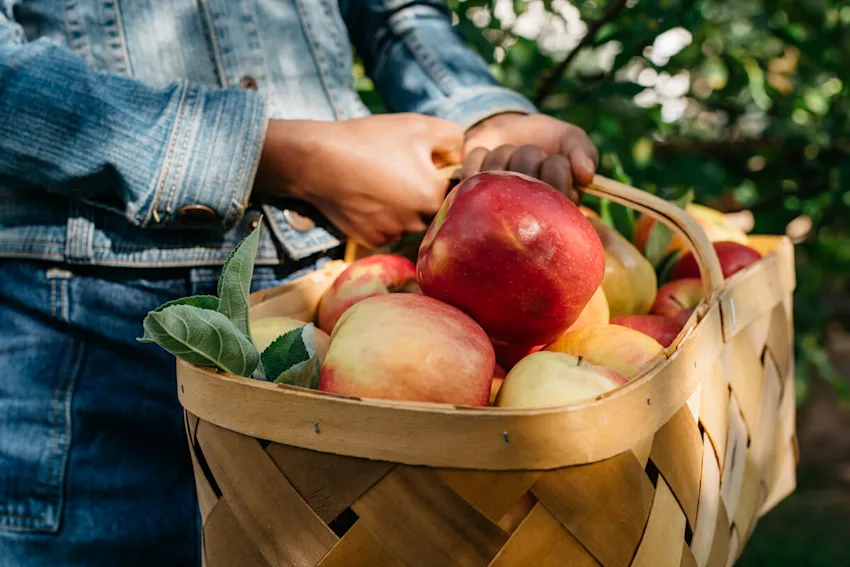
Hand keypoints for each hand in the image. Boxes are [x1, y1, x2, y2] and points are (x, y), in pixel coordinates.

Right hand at [254, 114, 462, 247]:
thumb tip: (463, 155)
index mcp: (434, 197)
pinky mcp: (372, 240)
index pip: (457, 191)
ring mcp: (393, 235)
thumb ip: (454, 138)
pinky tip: (370, 197)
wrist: (316, 160)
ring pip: (412, 222)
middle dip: (426, 192)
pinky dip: (385, 217)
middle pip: (435, 210)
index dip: (445, 174)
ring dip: (406, 207)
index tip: (428, 161)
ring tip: (384, 180)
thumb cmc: (369, 139)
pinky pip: (389, 231)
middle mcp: (417, 223)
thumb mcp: (418, 126)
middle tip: (403, 169)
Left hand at [461, 113, 598, 202]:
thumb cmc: (547, 140)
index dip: (556, 167)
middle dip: (528, 156)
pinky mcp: (470, 191)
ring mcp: (494, 204)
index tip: (554, 158)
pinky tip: (487, 153)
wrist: (512, 128)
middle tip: (529, 153)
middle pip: (527, 181)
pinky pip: (471, 171)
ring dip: (503, 153)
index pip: (559, 191)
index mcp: (554, 206)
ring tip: (509, 154)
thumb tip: (587, 176)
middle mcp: (524, 211)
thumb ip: (583, 151)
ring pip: (498, 175)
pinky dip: (479, 154)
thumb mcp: (571, 139)